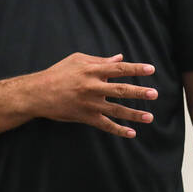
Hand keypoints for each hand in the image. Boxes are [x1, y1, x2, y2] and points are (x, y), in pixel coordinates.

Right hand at [27, 52, 156, 137]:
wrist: (37, 93)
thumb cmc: (57, 73)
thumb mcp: (77, 60)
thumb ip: (100, 60)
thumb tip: (120, 59)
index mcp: (92, 71)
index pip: (119, 69)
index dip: (136, 69)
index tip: (151, 69)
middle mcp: (93, 87)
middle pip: (121, 90)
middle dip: (139, 92)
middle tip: (154, 94)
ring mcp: (90, 104)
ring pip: (116, 110)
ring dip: (134, 114)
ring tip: (150, 117)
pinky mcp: (85, 117)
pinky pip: (105, 125)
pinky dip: (118, 130)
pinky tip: (131, 133)